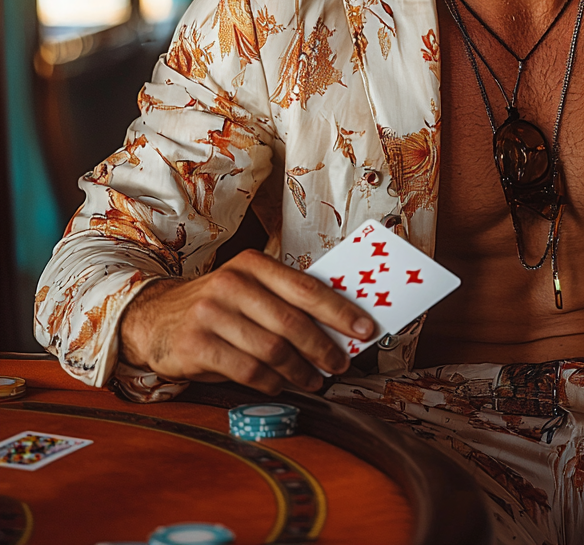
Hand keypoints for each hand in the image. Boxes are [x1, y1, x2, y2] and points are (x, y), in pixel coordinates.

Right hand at [119, 250, 375, 394]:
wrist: (152, 318)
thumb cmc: (217, 305)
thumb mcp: (249, 289)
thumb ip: (286, 301)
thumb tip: (339, 327)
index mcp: (253, 264)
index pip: (307, 288)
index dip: (340, 311)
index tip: (365, 328)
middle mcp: (232, 284)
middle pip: (292, 322)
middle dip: (324, 347)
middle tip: (341, 364)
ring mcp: (211, 314)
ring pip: (272, 350)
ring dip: (301, 371)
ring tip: (316, 380)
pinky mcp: (196, 345)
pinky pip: (247, 371)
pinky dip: (271, 383)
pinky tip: (282, 386)